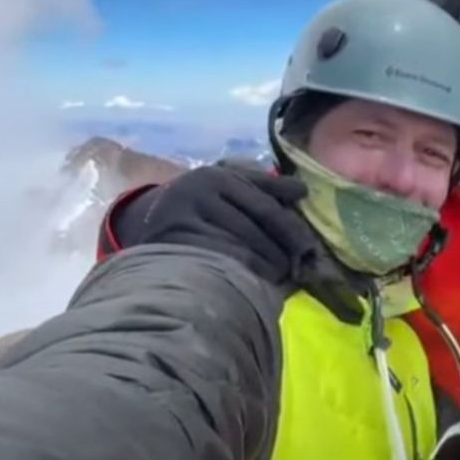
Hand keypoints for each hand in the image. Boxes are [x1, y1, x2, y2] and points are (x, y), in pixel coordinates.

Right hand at [138, 163, 316, 282]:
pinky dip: (239, 274)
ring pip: (238, 248)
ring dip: (264, 266)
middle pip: (254, 229)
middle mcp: (200, 192)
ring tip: (280, 278)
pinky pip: (217, 262)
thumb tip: (302, 192)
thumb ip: (266, 188)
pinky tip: (253, 283)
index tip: (309, 249)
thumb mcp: (230, 186)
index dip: (291, 229)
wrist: (149, 219)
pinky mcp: (172, 242)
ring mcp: (183, 217)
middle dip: (280, 251)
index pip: (266, 207)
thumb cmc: (204, 202)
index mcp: (220, 176)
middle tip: (297, 269)